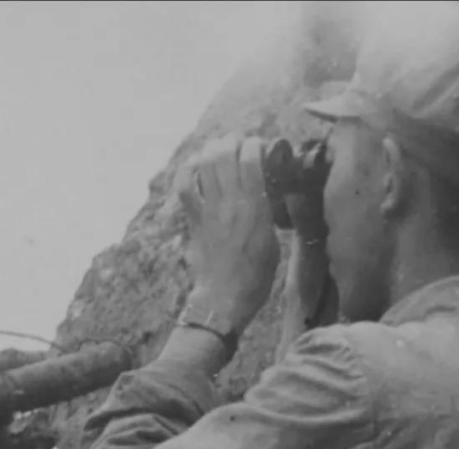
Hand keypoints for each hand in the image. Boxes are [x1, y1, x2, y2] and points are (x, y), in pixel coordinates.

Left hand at [176, 135, 279, 334]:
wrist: (225, 299)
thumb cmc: (255, 278)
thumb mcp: (273, 244)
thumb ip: (268, 216)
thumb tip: (266, 200)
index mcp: (254, 208)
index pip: (251, 159)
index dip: (255, 144)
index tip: (262, 147)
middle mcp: (229, 203)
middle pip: (225, 154)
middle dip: (233, 140)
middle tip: (241, 144)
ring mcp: (208, 210)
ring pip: (204, 164)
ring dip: (213, 149)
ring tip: (221, 148)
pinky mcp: (194, 220)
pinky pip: (184, 187)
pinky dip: (187, 171)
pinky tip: (195, 166)